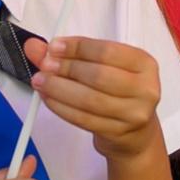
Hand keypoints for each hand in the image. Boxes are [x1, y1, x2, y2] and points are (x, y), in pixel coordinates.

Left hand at [27, 36, 162, 159]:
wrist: (135, 132)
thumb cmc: (118, 92)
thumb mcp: (102, 67)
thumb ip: (69, 54)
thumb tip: (34, 46)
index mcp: (145, 63)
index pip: (107, 51)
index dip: (77, 48)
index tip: (54, 47)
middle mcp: (145, 88)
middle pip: (99, 76)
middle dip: (66, 69)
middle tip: (44, 66)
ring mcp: (134, 113)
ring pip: (89, 100)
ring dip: (59, 89)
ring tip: (40, 82)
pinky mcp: (118, 132)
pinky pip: (83, 119)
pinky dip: (61, 108)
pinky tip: (49, 99)